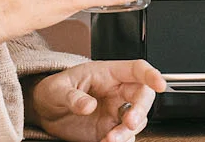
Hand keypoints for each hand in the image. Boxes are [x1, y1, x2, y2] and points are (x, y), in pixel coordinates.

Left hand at [32, 60, 168, 141]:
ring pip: (136, 121)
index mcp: (108, 74)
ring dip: (127, 132)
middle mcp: (117, 93)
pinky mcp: (110, 130)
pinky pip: (124, 138)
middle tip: (129, 123)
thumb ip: (73, 96)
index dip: (151, 75)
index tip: (160, 84)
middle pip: (143, 97)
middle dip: (140, 110)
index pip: (136, 69)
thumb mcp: (57, 89)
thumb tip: (88, 105)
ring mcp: (115, 113)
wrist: (45, 112)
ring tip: (110, 140)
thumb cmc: (53, 90)